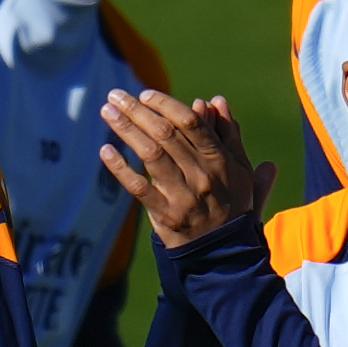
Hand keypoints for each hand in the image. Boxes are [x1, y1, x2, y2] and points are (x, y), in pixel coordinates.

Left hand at [99, 90, 277, 248]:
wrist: (225, 252)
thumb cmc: (233, 204)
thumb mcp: (241, 168)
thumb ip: (230, 134)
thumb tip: (216, 101)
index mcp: (221, 160)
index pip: (191, 124)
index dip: (166, 105)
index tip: (145, 94)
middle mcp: (202, 175)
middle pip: (166, 135)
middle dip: (138, 111)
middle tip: (116, 95)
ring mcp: (183, 196)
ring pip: (150, 155)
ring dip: (126, 130)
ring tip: (108, 112)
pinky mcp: (165, 215)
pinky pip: (138, 188)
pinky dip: (120, 167)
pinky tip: (107, 150)